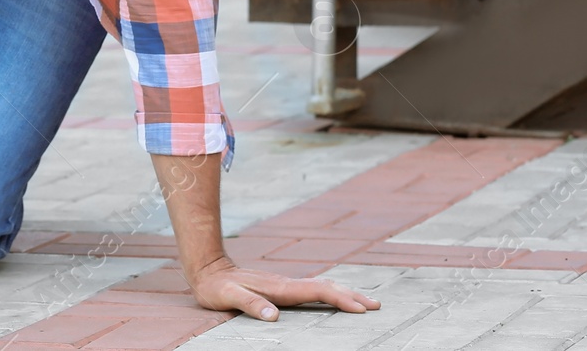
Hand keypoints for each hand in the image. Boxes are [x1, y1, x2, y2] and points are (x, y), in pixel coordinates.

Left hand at [187, 257, 379, 321]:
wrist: (209, 268)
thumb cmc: (218, 287)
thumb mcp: (230, 297)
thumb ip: (251, 305)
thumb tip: (275, 316)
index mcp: (281, 288)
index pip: (317, 292)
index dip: (340, 299)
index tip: (360, 308)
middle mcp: (287, 284)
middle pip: (327, 287)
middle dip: (352, 295)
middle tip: (376, 305)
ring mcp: (286, 284)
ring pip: (323, 286)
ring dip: (345, 293)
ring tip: (366, 301)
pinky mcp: (282, 287)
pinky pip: (314, 290)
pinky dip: (331, 293)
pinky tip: (336, 298)